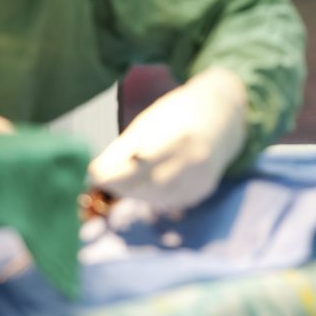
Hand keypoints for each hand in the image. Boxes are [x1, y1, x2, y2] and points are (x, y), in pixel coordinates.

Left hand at [88, 67, 247, 211]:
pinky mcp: (204, 188)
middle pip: (152, 184)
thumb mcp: (149, 122)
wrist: (221, 116)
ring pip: (162, 197)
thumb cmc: (176, 115)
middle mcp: (195, 159)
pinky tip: (148, 188)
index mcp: (179, 137)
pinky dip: (157, 197)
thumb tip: (94, 175)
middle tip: (106, 183)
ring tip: (123, 186)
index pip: (142, 163)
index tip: (96, 175)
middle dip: (125, 187)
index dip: (117, 174)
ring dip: (138, 195)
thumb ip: (123, 149)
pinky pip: (174, 200)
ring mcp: (203, 176)